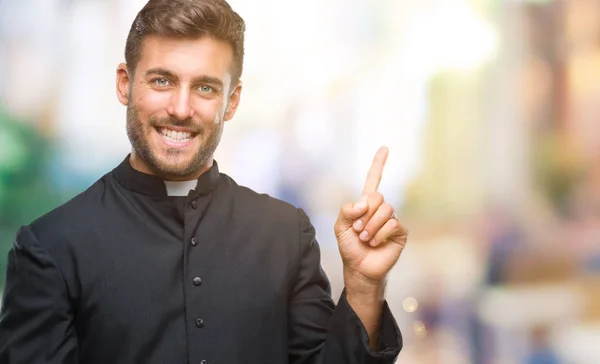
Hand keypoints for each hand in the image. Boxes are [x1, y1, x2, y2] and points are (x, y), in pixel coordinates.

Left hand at [334, 147, 407, 289]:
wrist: (359, 268)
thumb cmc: (350, 247)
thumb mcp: (340, 227)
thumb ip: (346, 210)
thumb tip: (364, 202)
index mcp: (366, 204)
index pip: (373, 180)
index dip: (378, 164)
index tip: (384, 148)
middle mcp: (380, 209)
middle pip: (377, 197)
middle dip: (364, 214)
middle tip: (357, 229)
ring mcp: (392, 220)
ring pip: (385, 210)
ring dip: (370, 226)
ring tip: (365, 238)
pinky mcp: (400, 232)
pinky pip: (392, 223)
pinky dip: (379, 234)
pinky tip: (375, 243)